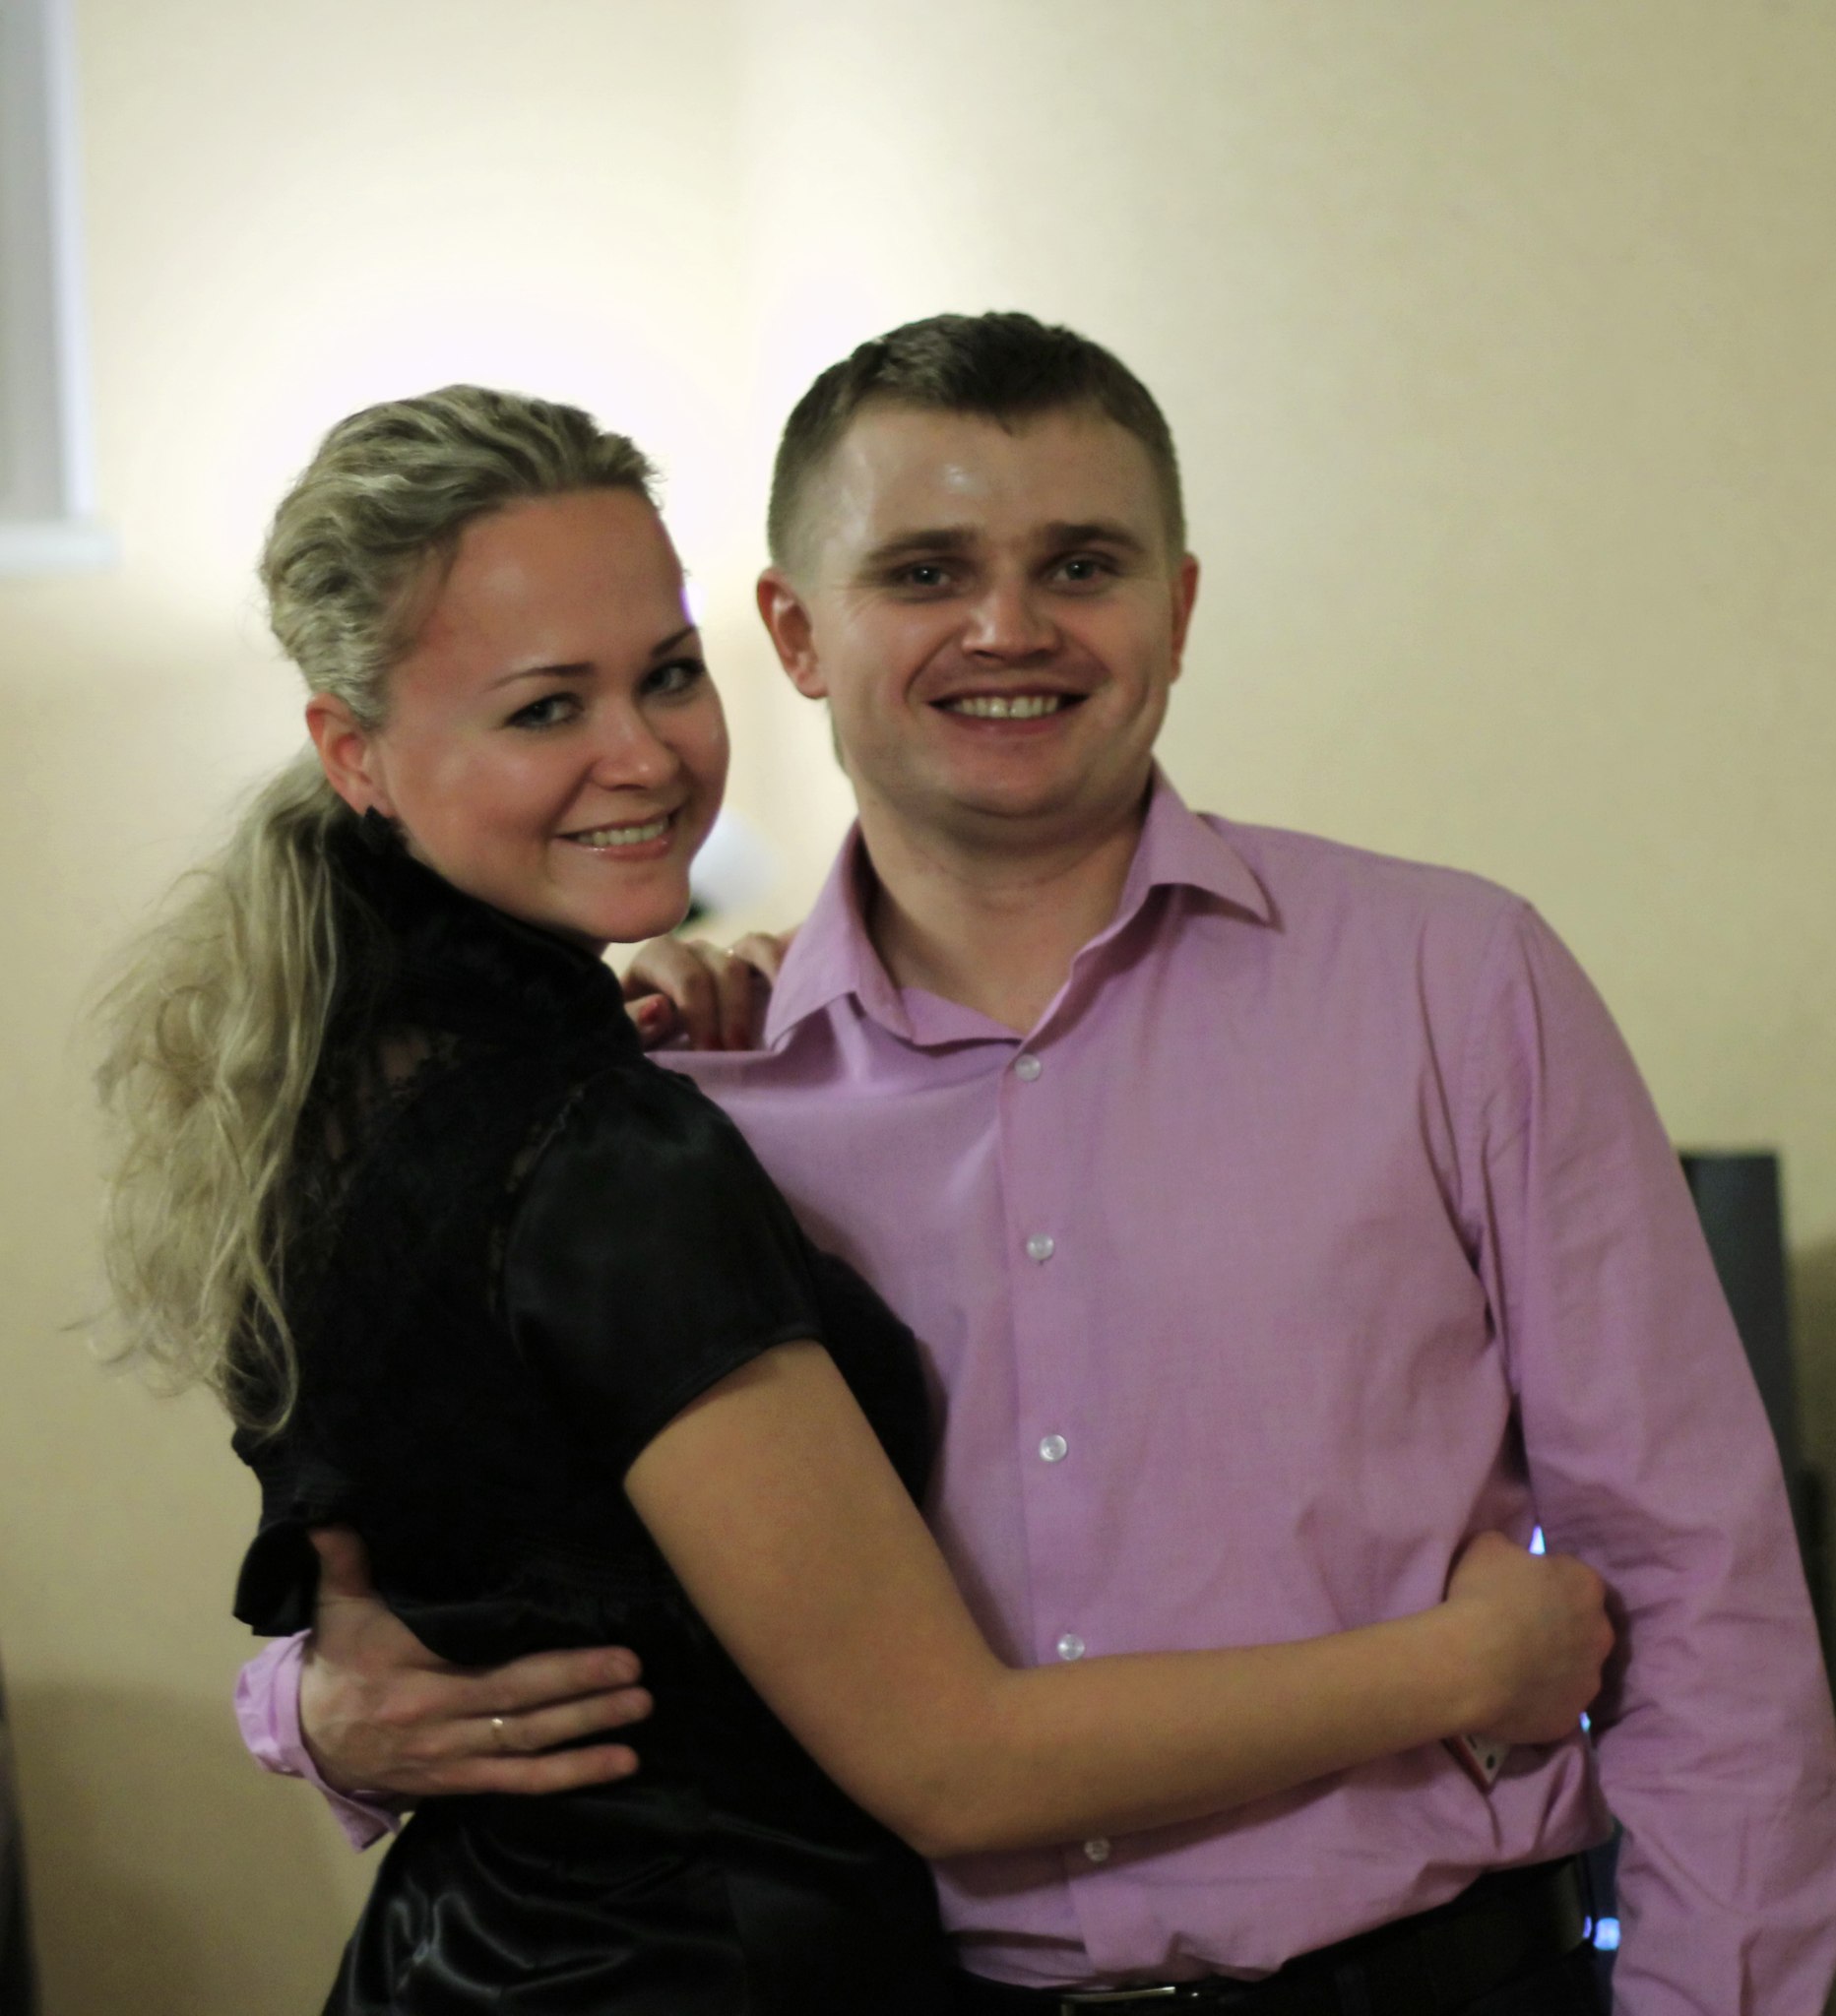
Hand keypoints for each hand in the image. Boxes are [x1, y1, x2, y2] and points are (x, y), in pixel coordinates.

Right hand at [299, 1528, 652, 1798]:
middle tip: (634, 1670)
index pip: (483, 1656)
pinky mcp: (458, 1782)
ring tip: (639, 1707)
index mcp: (409, 1665)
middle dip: (580, 1685)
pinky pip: (520, 1782)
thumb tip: (330, 1514)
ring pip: (527, 1741)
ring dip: (587, 1726)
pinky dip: (570, 1775)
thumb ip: (344, 1561)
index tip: (592, 1631)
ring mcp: (450, 1754)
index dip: (541, 1655)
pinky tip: (620, 1762)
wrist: (308, 1740)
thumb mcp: (337, 1606)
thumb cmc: (338, 1660)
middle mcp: (434, 1714)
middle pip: (517, 1699)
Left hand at [623, 931, 794, 1050]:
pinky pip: (777, 950)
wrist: (652, 1040)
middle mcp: (695, 950)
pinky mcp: (757, 964)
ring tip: (777, 1032)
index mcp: (658, 960)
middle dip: (734, 1015)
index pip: (687, 976)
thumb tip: (661, 1007)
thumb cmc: (637, 1038)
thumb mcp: (625, 1036)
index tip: (712, 1054)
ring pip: (756, 951)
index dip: (700, 1015)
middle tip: (741, 1056)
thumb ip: (634, 1023)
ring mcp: (728, 953)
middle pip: (724, 968)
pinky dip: (789, 966)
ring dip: (769, 991)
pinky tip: (801, 995)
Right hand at [1443, 1532, 1614, 1745]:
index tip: (1519, 1590)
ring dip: (1552, 1665)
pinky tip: (1508, 1693)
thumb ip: (1514, 1551)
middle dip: (1558, 1626)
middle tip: (1518, 1628)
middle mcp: (1601, 1633)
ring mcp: (1589, 1681)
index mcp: (1585, 1585)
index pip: (1572, 1578)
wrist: (1468, 1664)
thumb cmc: (1480, 1597)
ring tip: (1510, 1665)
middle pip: (1583, 1626)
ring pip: (1574, 1669)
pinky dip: (1538, 1699)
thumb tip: (1517, 1562)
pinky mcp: (1571, 1718)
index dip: (1545, 1583)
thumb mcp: (1489, 1547)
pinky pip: (1555, 1704)